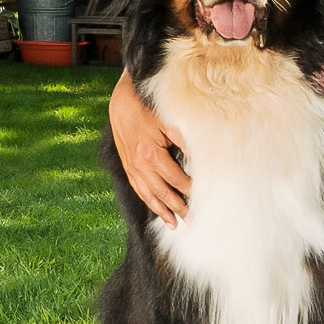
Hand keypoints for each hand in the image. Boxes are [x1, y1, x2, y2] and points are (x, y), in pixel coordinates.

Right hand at [109, 70, 189, 226]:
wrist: (122, 99)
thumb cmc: (148, 106)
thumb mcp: (169, 120)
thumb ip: (185, 140)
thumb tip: (201, 159)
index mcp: (151, 154)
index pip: (175, 180)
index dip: (189, 190)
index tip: (201, 198)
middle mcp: (139, 164)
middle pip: (162, 192)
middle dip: (177, 207)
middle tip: (191, 219)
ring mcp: (131, 166)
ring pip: (148, 194)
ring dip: (162, 210)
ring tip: (174, 223)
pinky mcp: (126, 165)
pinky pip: (138, 188)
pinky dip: (148, 200)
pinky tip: (156, 208)